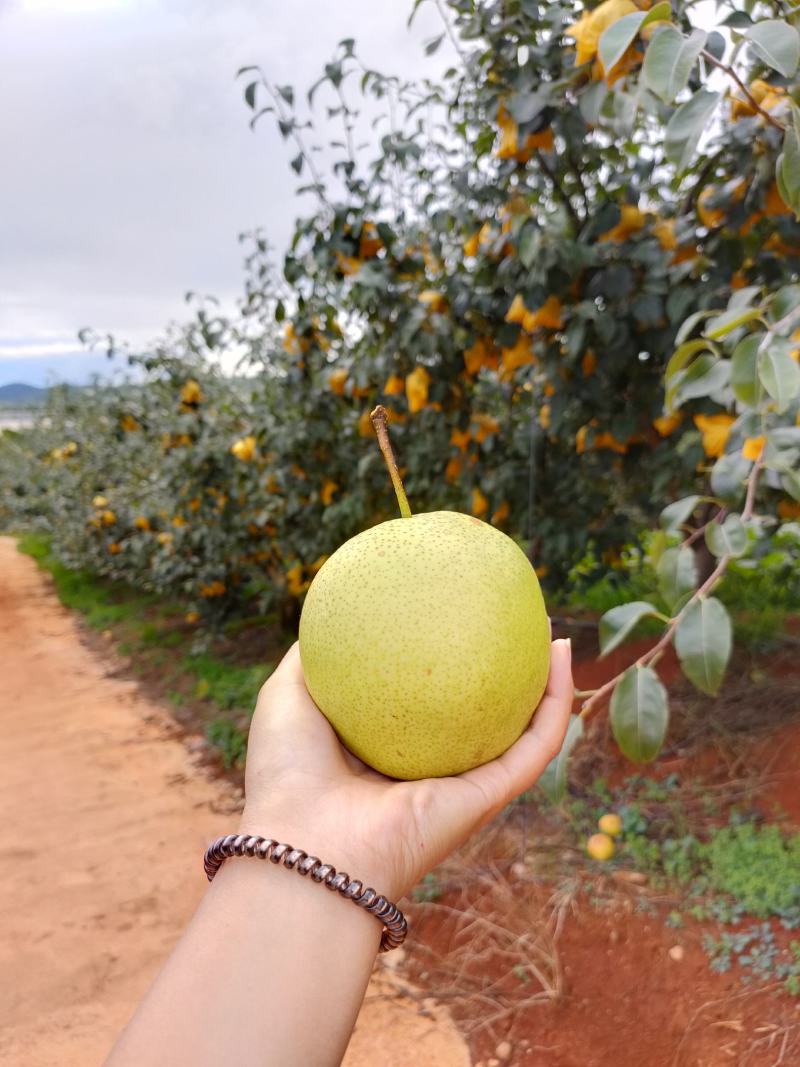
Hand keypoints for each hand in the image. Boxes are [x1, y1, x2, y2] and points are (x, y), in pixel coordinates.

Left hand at [240, 639, 572, 899]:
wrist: (306, 847)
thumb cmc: (287, 774)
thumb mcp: (288, 696)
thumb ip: (312, 658)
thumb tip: (333, 615)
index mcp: (385, 750)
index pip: (426, 704)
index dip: (448, 662)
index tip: (461, 614)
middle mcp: (429, 769)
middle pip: (481, 716)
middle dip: (507, 674)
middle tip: (518, 623)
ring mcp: (462, 784)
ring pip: (521, 731)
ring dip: (547, 685)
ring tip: (555, 635)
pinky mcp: (487, 798)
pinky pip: (535, 747)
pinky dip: (558, 705)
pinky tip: (563, 659)